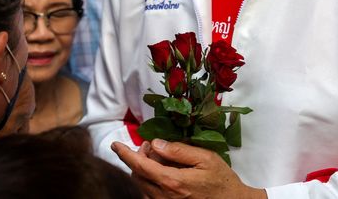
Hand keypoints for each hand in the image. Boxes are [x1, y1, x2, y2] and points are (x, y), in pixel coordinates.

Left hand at [113, 140, 266, 198]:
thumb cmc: (221, 180)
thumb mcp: (205, 159)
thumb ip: (179, 150)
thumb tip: (156, 143)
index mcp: (172, 181)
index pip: (141, 166)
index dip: (125, 154)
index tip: (116, 145)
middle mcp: (164, 196)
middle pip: (137, 175)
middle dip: (137, 158)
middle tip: (149, 145)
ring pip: (141, 185)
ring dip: (142, 169)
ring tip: (156, 156)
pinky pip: (149, 194)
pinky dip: (148, 180)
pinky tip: (161, 172)